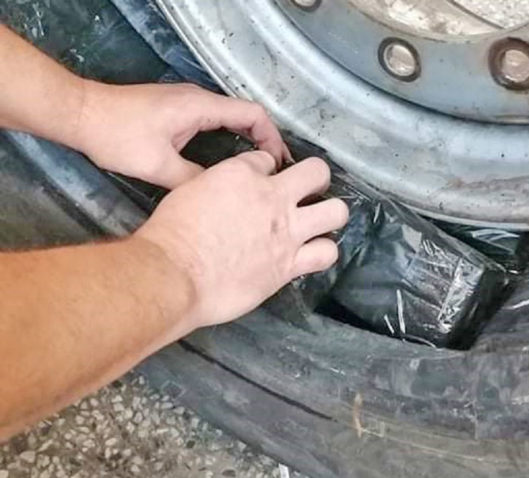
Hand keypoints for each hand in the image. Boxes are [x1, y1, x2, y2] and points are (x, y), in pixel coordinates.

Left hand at [75, 81, 290, 187]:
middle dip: (265, 141)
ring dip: (248, 140)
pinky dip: (230, 138)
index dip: (272, 138)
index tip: (279, 164)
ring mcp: (188, 102)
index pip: (253, 114)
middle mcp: (199, 99)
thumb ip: (193, 181)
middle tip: (276, 171)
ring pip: (231, 118)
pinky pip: (215, 121)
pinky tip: (228, 161)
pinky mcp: (177, 109)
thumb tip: (221, 197)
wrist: (79, 114)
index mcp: (201, 107)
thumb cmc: (117, 136)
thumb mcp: (158, 166)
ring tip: (258, 170)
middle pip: (246, 115)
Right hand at [134, 153, 347, 326]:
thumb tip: (228, 195)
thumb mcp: (190, 191)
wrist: (175, 274)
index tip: (262, 181)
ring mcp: (287, 231)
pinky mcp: (290, 264)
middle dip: (315, 178)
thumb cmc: (171, 234)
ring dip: (330, 214)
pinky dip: (323, 251)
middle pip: (317, 172)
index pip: (269, 160)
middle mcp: (272, 198)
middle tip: (307, 190)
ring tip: (319, 221)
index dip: (267, 170)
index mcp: (242, 174)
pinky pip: (326, 253)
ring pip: (335, 212)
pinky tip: (313, 252)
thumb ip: (218, 187)